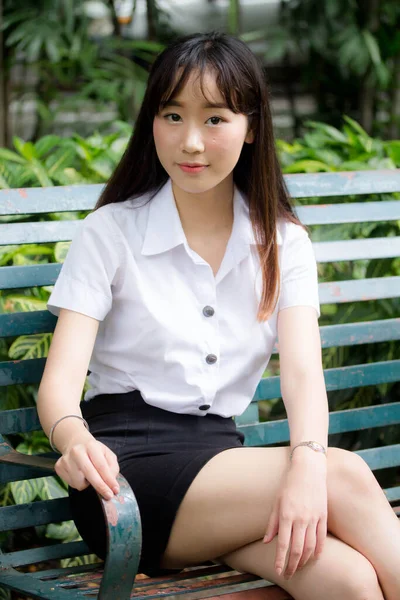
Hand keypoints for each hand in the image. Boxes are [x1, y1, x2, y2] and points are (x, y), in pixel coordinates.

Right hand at [55, 435, 119, 500]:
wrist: (76, 444)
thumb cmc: (94, 451)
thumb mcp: (107, 455)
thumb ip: (112, 467)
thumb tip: (111, 483)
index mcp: (91, 446)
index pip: (101, 465)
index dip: (108, 480)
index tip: (115, 490)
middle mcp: (76, 451)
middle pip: (89, 473)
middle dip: (100, 486)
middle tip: (108, 495)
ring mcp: (66, 459)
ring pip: (79, 483)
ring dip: (87, 484)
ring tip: (88, 475)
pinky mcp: (59, 467)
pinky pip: (71, 484)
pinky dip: (78, 483)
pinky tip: (79, 474)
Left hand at [263, 456, 327, 579]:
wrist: (308, 469)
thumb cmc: (289, 484)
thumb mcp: (276, 501)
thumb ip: (272, 523)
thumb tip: (267, 541)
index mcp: (286, 515)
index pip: (283, 544)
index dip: (280, 560)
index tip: (278, 571)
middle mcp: (300, 518)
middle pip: (297, 549)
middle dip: (292, 565)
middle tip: (288, 575)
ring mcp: (314, 518)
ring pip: (311, 547)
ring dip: (304, 561)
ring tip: (298, 568)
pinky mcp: (324, 516)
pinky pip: (322, 538)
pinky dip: (319, 550)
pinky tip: (315, 557)